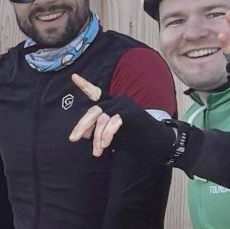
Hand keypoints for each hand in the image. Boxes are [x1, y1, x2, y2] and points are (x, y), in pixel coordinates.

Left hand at [67, 73, 187, 164]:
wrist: (156, 142)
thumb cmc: (134, 138)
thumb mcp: (111, 135)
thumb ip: (97, 132)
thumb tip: (82, 132)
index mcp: (112, 105)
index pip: (96, 94)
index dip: (85, 85)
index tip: (74, 76)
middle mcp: (117, 102)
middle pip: (93, 110)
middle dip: (81, 125)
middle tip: (73, 139)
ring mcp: (124, 105)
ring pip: (101, 118)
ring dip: (97, 137)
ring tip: (97, 152)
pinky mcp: (130, 112)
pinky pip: (113, 122)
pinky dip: (107, 135)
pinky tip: (105, 145)